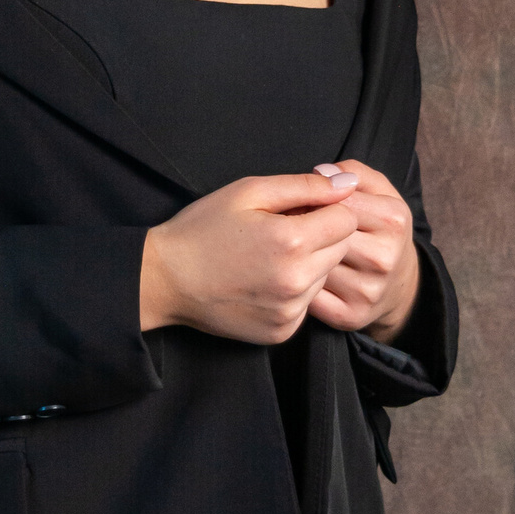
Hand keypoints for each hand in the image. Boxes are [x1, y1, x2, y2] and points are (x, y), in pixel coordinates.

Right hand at [141, 170, 363, 344]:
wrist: (165, 280)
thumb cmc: (203, 228)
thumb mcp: (250, 191)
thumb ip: (305, 186)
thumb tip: (349, 182)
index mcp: (292, 241)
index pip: (347, 219)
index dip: (326, 209)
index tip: (298, 210)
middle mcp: (297, 281)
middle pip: (342, 248)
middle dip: (322, 235)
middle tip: (282, 231)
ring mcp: (291, 312)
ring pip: (327, 276)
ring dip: (310, 263)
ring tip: (269, 257)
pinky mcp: (282, 331)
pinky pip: (307, 303)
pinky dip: (295, 290)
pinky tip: (264, 280)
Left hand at [303, 160, 419, 340]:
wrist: (400, 286)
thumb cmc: (380, 229)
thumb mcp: (380, 193)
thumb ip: (353, 172)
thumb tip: (321, 171)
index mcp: (393, 220)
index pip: (338, 200)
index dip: (315, 199)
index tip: (307, 203)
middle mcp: (384, 257)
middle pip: (324, 233)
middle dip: (303, 226)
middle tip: (292, 225)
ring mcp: (368, 290)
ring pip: (313, 263)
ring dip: (297, 255)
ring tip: (294, 248)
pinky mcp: (350, 316)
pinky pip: (309, 294)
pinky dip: (299, 282)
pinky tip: (300, 273)